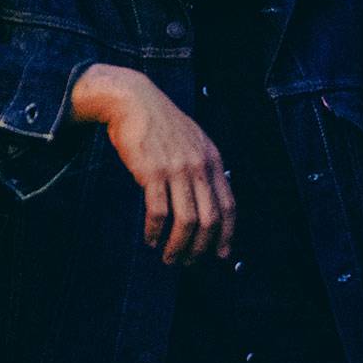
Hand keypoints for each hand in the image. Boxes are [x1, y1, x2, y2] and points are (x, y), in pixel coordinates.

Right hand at [71, 64, 234, 264]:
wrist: (134, 101)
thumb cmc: (161, 124)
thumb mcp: (194, 141)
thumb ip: (203, 167)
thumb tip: (209, 200)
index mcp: (213, 160)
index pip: (229, 206)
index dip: (227, 234)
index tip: (221, 255)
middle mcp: (200, 166)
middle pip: (210, 219)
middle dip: (202, 248)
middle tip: (188, 262)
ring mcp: (177, 169)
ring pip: (186, 221)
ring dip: (178, 246)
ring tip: (169, 257)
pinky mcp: (152, 172)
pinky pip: (158, 212)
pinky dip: (155, 232)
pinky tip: (150, 240)